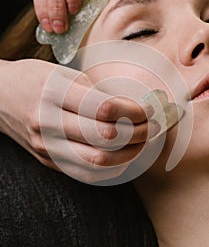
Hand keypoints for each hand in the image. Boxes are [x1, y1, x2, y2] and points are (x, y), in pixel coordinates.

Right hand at [0, 59, 158, 182]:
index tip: (152, 108)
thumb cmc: (34, 79)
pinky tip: (125, 157)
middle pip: (106, 138)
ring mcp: (47, 146)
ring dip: (130, 154)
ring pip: (98, 162)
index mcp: (54, 93)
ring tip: (144, 142)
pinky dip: (112, 169)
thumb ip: (96, 92)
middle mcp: (48, 123)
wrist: (0, 97)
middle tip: (155, 125)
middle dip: (140, 133)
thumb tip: (132, 108)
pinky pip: (85, 173)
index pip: (106, 108)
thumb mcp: (64, 73)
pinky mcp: (48, 161)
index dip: (136, 111)